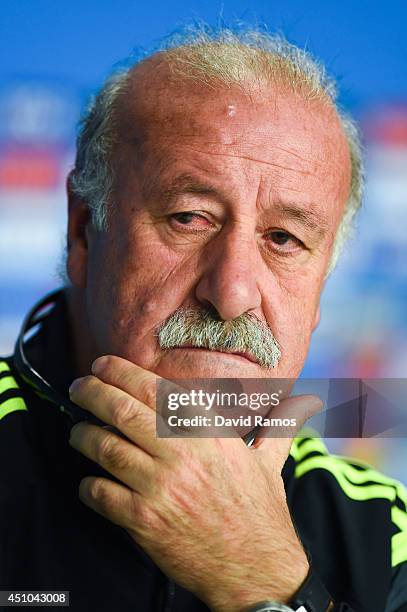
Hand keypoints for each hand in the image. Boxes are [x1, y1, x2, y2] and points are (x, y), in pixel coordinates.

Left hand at [68, 355, 321, 611]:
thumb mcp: (270, 460)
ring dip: (83, 435)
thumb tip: (302, 402)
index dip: (122, 373)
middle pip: (122, 411)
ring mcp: (161, 487)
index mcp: (209, 432)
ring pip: (106, 448)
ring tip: (77, 431)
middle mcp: (182, 453)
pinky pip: (101, 494)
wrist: (257, 568)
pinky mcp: (144, 521)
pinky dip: (88, 484)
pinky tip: (88, 481)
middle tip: (77, 387)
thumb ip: (278, 424)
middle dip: (92, 393)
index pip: (155, 390)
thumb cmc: (261, 510)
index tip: (102, 366)